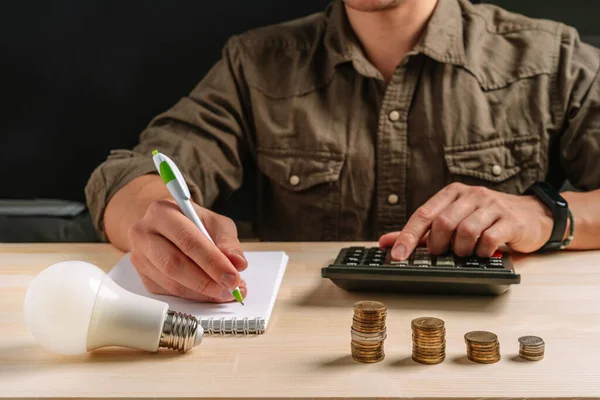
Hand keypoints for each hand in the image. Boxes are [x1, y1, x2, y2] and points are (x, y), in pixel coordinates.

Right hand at [128, 199, 247, 302]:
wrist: (167, 226)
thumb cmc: (193, 222)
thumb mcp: (215, 222)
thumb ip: (228, 241)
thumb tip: (238, 263)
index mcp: (162, 212)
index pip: (188, 240)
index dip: (212, 261)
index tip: (233, 276)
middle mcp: (144, 234)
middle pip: (174, 264)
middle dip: (207, 281)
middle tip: (231, 288)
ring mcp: (140, 257)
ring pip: (171, 283)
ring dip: (202, 293)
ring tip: (226, 292)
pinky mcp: (144, 276)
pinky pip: (169, 293)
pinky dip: (194, 296)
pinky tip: (210, 293)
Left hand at [379, 183, 553, 258]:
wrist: (533, 216)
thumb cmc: (487, 219)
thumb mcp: (453, 219)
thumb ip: (420, 232)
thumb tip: (386, 243)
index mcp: (452, 193)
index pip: (424, 213)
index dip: (408, 236)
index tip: (397, 255)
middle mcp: (471, 195)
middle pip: (443, 222)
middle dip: (437, 245)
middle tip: (441, 254)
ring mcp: (492, 206)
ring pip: (465, 231)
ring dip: (460, 250)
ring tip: (465, 253)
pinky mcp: (511, 220)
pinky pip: (489, 238)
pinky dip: (481, 251)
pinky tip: (483, 252)